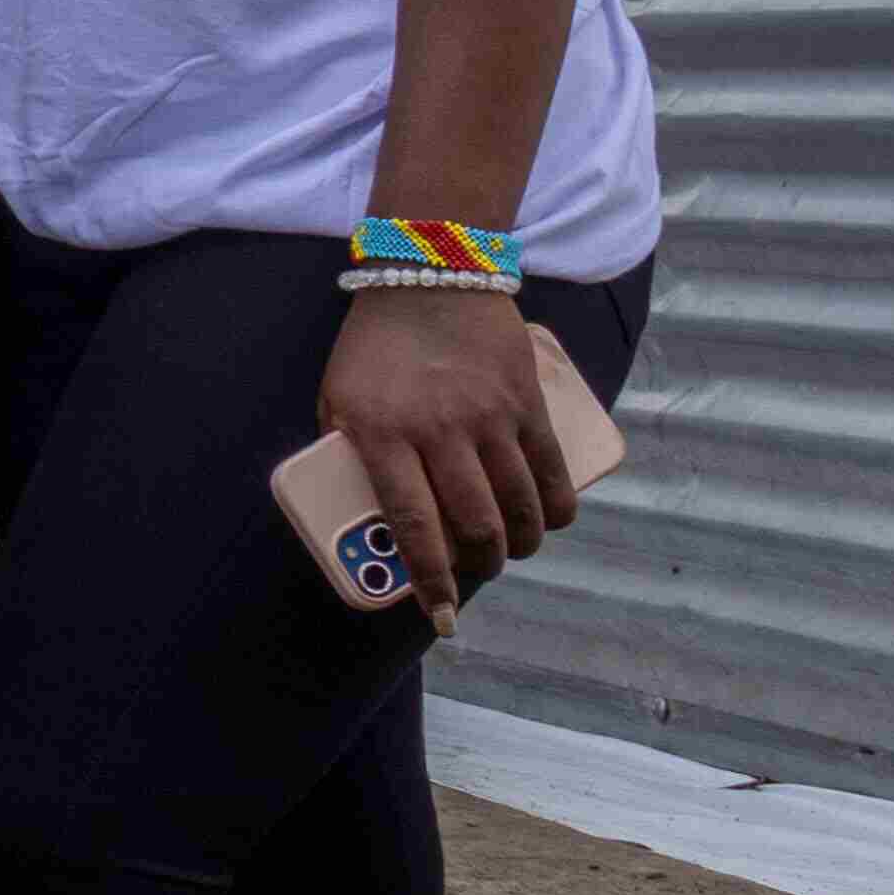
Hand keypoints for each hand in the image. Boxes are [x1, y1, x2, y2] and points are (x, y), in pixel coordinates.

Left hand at [321, 286, 572, 620]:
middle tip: (474, 573)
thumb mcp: (337, 399)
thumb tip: (363, 515)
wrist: (429, 278)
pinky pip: (554, 474)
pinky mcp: (528, 404)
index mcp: (381, 435)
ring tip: (509, 551)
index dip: (431, 580)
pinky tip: (547, 523)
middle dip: (480, 568)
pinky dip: (556, 511)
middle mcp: (439, 431)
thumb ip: (348, 452)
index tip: (441, 616)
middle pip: (476, 527)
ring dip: (521, 546)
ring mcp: (490, 418)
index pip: (411, 525)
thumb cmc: (373, 348)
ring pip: (520, 508)